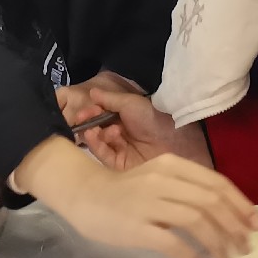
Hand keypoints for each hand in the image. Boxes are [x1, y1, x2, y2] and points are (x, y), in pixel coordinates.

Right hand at [19, 137, 257, 257]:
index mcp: (171, 164)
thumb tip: (226, 213)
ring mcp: (148, 203)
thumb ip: (187, 189)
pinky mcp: (136, 226)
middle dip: (235, 227)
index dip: (241, 205)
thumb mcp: (159, 178)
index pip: (217, 183)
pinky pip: (172, 243)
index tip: (256, 224)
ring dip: (217, 243)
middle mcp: (162, 179)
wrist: (83, 196)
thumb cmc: (125, 191)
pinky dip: (191, 256)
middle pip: (211, 202)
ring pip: (197, 221)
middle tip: (245, 247)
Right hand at [62, 79, 213, 170]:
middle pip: (95, 129)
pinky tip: (98, 136)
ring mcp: (118, 150)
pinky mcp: (119, 166)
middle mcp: (118, 135)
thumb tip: (91, 91)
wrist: (172, 141)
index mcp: (121, 119)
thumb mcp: (130, 103)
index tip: (85, 109)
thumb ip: (109, 99)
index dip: (90, 112)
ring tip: (97, 128)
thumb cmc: (152, 118)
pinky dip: (97, 145)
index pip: (99, 116)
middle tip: (85, 118)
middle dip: (89, 122)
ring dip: (94, 133)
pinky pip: (103, 155)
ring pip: (97, 142)